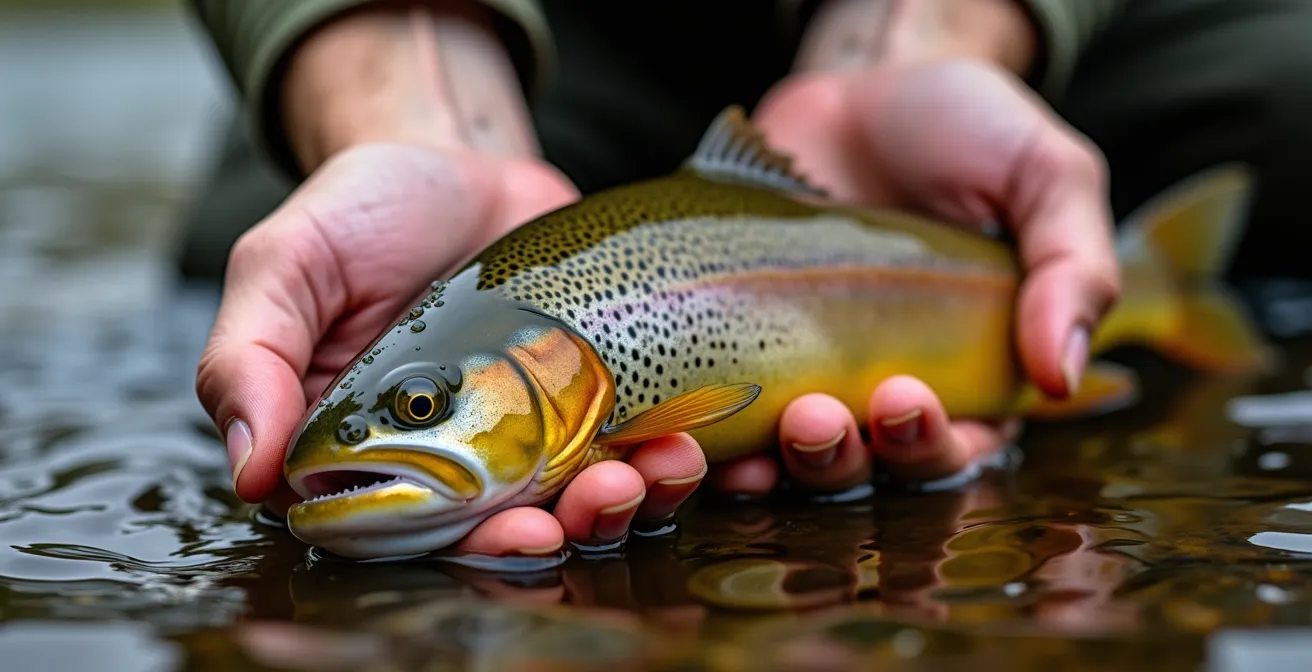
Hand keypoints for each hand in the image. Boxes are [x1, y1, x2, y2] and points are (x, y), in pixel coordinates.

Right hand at [195, 144, 710, 556]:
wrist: (459, 163)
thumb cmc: (361, 213)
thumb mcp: (287, 267)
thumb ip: (252, 359)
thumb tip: (252, 468)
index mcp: (370, 453)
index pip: (418, 533)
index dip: (474, 547)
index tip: (522, 534)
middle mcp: (454, 459)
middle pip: (518, 528)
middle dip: (569, 527)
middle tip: (603, 501)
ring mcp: (532, 431)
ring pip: (586, 498)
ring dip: (632, 501)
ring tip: (661, 467)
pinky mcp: (593, 397)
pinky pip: (636, 447)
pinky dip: (670, 460)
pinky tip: (690, 443)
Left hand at [705, 59, 1117, 494]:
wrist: (865, 83)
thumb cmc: (967, 128)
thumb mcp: (1045, 175)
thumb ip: (1073, 267)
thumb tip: (1063, 379)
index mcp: (970, 369)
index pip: (958, 446)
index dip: (932, 447)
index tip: (906, 400)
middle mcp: (884, 384)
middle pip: (868, 466)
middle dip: (848, 458)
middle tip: (823, 417)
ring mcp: (806, 367)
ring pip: (792, 455)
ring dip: (782, 460)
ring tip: (776, 422)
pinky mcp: (741, 341)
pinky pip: (726, 412)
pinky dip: (716, 438)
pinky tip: (701, 434)